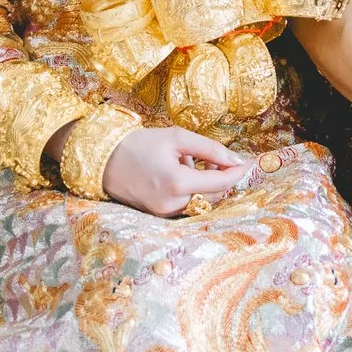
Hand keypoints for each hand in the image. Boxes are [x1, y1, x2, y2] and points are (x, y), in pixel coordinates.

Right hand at [94, 126, 255, 216]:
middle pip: (213, 194)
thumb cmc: (140, 144)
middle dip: (220, 176)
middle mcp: (172, 204)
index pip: (220, 183)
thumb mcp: (177, 137)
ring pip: (200, 200)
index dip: (237, 172)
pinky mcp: (157, 214)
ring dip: (205, 183)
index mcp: (178, 183)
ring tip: (191, 161)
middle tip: (214, 158)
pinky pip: (185, 204)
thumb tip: (235, 159)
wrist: (103, 159)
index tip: (248, 162)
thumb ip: (209, 149)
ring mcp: (163, 213)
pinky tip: (181, 172)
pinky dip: (191, 190)